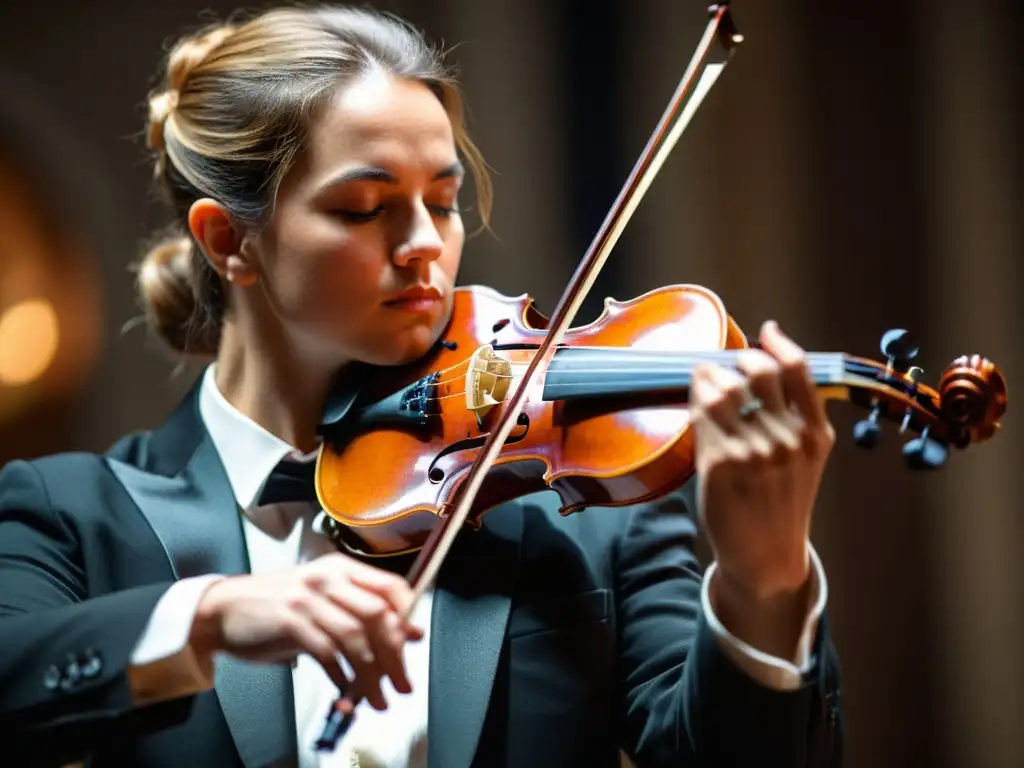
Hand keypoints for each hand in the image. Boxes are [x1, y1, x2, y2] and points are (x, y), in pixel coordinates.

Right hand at [189, 552, 422, 710]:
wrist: (223, 609)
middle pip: (377, 614)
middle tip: (402, 684)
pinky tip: (345, 692)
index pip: (390, 586)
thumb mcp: (324, 604)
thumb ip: (364, 615)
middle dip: (394, 654)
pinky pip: (326, 651)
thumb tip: (411, 633)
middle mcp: (327, 578)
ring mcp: (308, 598)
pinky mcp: (289, 620)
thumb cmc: (278, 607)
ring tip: (377, 699)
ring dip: (370, 674)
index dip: (408, 617)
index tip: (413, 646)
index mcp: (341, 569)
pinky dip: (340, 676)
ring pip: (354, 637)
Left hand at [691, 320, 834, 601]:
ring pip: (721, 388)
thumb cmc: (781, 500)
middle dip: (736, 361)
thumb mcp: (807, 457)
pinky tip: (697, 406)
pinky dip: (695, 403)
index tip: (766, 331)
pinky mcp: (720, 463)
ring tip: (705, 384)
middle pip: (756, 371)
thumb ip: (796, 415)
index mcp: (815, 434)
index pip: (798, 369)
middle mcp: (788, 439)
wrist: (765, 554)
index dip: (779, 343)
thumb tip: (768, 360)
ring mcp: (754, 452)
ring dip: (708, 378)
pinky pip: (701, 415)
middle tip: (725, 368)